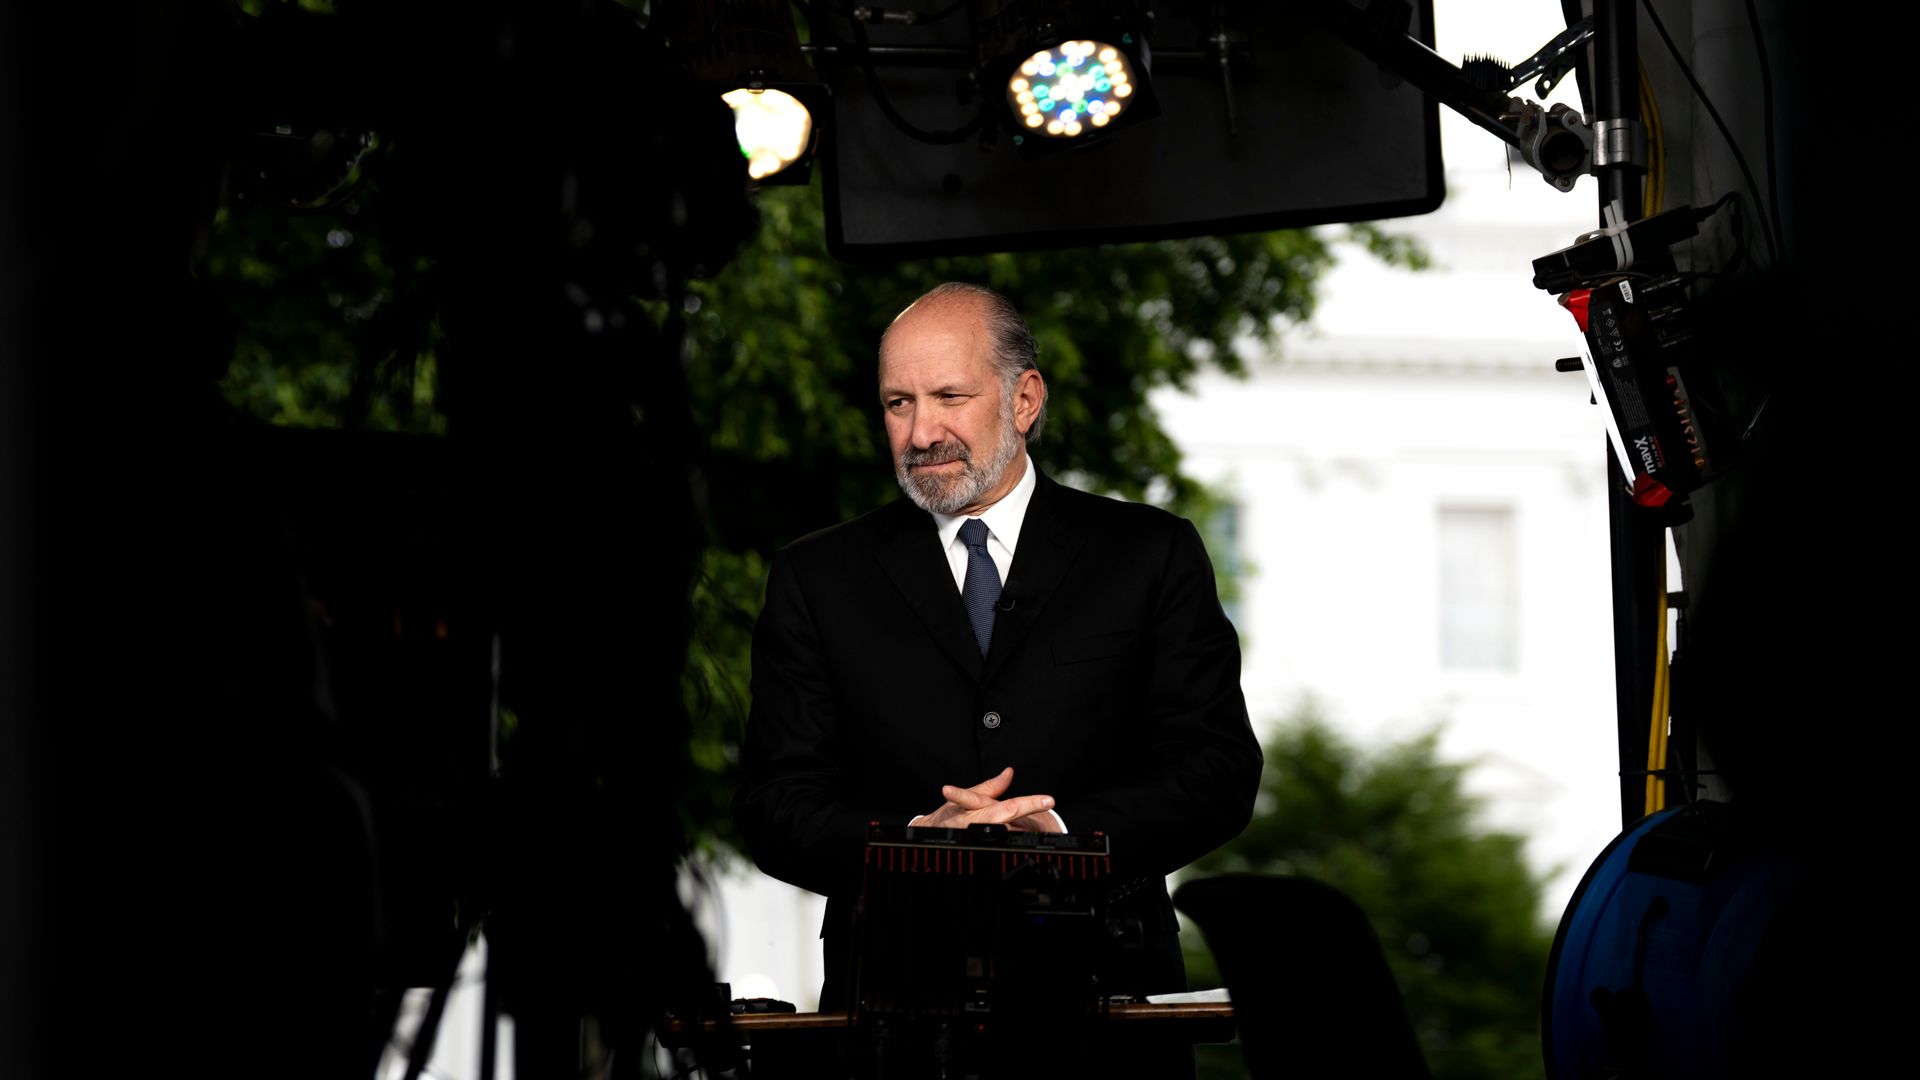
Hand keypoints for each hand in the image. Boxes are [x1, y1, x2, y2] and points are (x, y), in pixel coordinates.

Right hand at [910, 767, 1063, 832]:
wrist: (926, 836)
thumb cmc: (946, 816)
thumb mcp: (965, 798)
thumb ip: (990, 788)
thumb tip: (1009, 773)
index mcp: (972, 812)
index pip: (1006, 807)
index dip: (1028, 804)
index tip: (1047, 800)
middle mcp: (974, 827)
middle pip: (1007, 820)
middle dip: (1027, 811)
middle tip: (1048, 802)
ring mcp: (974, 842)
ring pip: (1004, 837)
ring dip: (1020, 830)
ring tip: (1032, 814)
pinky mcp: (974, 851)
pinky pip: (997, 846)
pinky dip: (1010, 840)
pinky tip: (1023, 838)